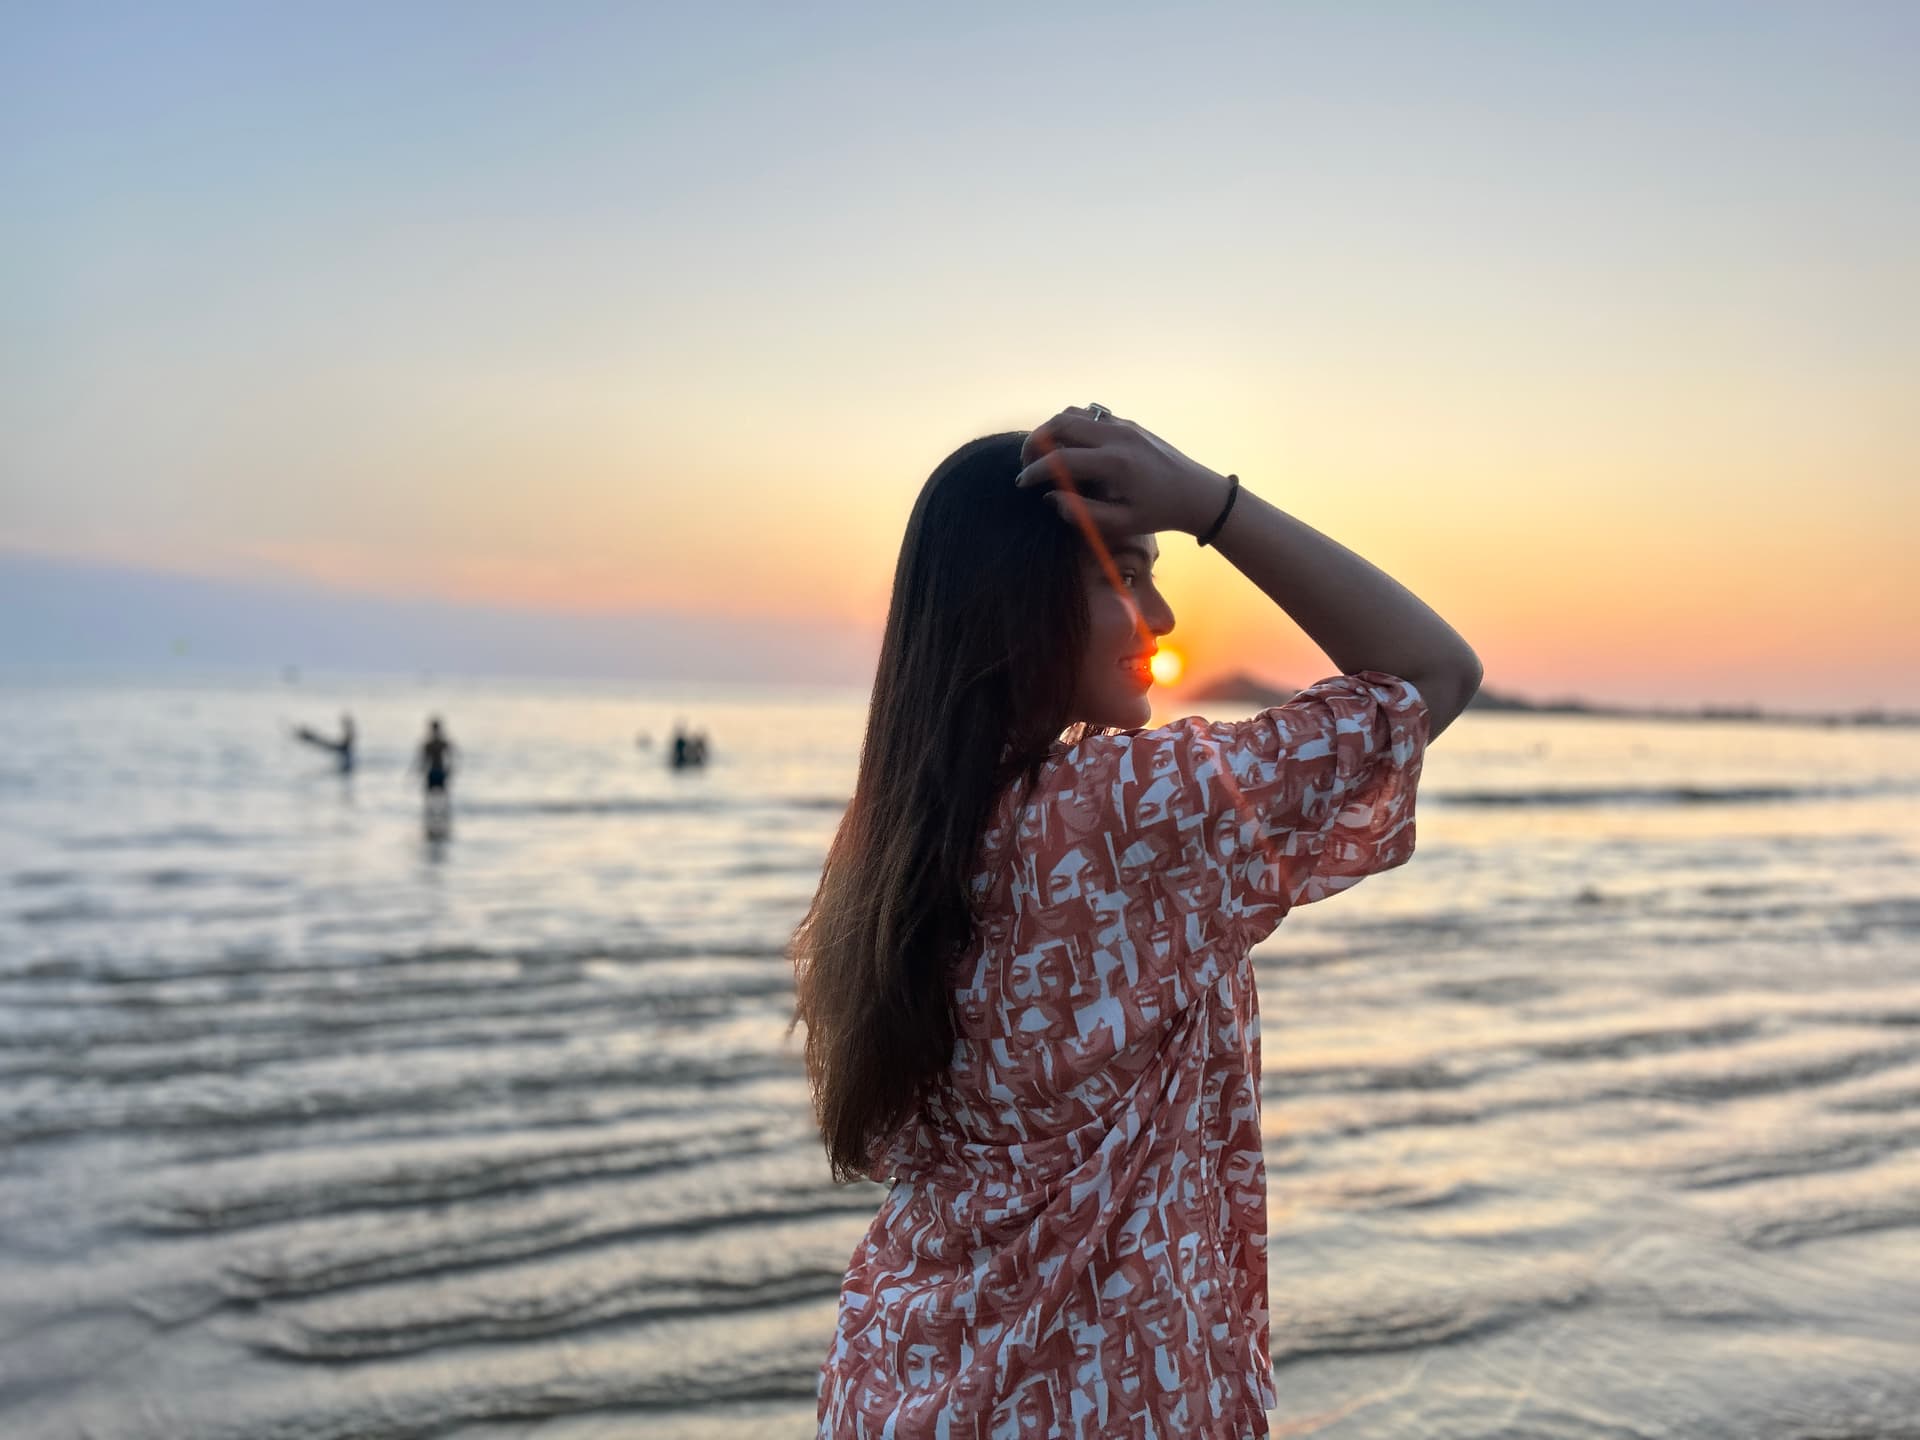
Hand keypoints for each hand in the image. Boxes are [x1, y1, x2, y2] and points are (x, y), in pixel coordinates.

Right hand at [1014, 406, 1232, 538]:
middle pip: (1061, 423)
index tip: (1022, 484)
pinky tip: (1071, 448)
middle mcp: (1117, 436)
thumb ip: (1082, 512)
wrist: (1197, 493)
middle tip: (1029, 464)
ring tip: (1046, 454)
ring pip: (1073, 412)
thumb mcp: (1121, 523)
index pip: (1061, 459)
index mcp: (1115, 463)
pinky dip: (1071, 426)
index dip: (1035, 471)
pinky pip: (1090, 414)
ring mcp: (1123, 424)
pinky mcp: (1128, 423)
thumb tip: (1051, 496)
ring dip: (1052, 429)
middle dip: (1036, 442)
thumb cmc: (1160, 513)